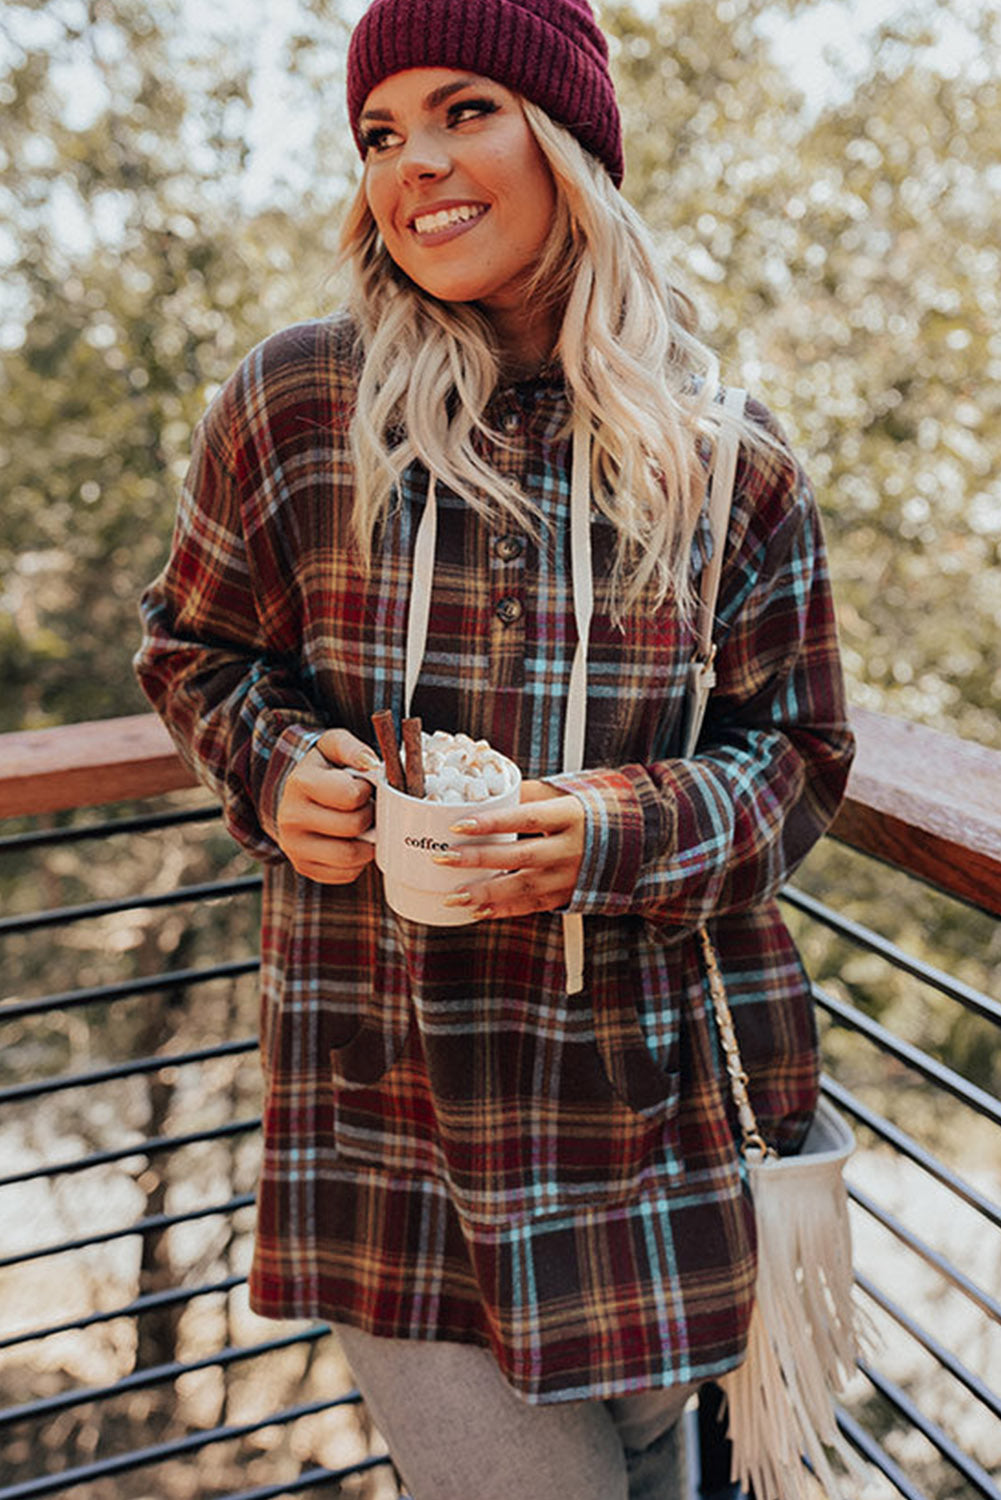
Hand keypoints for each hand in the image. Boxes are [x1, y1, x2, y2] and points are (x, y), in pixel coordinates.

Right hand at [276, 728, 377, 883]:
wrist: (296, 796)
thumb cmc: (323, 769)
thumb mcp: (332, 746)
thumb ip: (351, 747)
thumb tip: (371, 763)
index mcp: (300, 783)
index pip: (351, 795)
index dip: (366, 791)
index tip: (361, 787)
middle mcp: (291, 817)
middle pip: (353, 826)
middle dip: (369, 816)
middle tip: (366, 807)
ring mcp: (294, 847)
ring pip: (350, 856)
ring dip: (367, 842)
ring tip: (363, 826)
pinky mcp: (304, 867)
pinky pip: (346, 874)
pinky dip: (358, 861)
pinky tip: (352, 841)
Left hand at [434, 781, 584, 919]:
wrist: (633, 839)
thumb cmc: (590, 810)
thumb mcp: (564, 793)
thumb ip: (527, 792)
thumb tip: (488, 790)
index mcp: (571, 816)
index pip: (528, 817)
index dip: (493, 822)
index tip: (459, 824)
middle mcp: (572, 848)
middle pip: (522, 855)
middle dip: (479, 859)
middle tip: (444, 857)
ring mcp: (571, 876)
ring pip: (525, 887)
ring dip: (486, 893)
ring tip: (453, 895)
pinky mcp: (568, 895)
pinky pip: (533, 906)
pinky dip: (504, 910)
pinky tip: (478, 910)